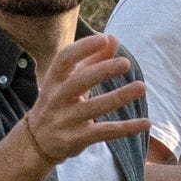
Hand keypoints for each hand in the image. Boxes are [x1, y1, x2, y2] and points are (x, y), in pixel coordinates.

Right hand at [28, 32, 149, 168]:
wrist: (35, 143)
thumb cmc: (59, 103)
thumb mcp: (69, 82)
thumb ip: (91, 61)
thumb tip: (113, 38)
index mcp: (53, 80)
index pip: (64, 59)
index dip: (83, 48)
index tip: (104, 39)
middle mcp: (56, 99)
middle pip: (78, 81)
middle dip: (102, 71)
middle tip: (126, 63)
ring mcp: (64, 121)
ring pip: (93, 107)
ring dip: (119, 97)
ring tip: (141, 86)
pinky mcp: (75, 140)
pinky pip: (104, 132)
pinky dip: (126, 128)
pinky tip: (146, 122)